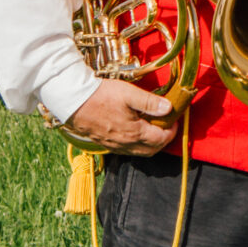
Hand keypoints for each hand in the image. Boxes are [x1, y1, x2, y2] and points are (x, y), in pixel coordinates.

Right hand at [64, 79, 179, 151]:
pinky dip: (136, 145)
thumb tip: (169, 109)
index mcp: (135, 133)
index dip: (172, 132)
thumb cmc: (101, 96)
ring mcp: (113, 145)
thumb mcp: (129, 94)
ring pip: (138, 152)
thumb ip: (150, 103)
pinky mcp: (104, 143)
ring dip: (150, 144)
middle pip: (151, 150)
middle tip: (167, 126)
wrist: (73, 101)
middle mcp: (125, 144)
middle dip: (163, 140)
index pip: (161, 139)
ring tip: (152, 128)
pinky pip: (125, 150)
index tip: (175, 121)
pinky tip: (134, 133)